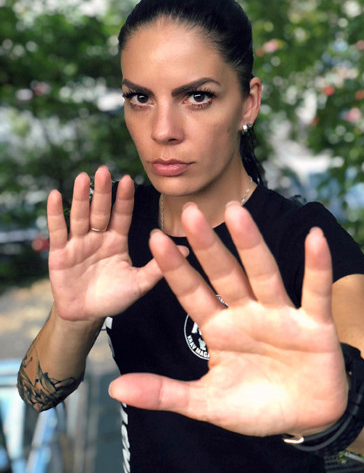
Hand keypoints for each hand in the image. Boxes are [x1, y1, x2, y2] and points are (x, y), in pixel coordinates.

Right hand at [48, 166, 162, 323]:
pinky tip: (55, 195)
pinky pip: (58, 231)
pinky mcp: (60, 253)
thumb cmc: (113, 298)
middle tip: (103, 170)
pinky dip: (55, 214)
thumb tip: (186, 250)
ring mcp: (78, 243)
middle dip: (102, 192)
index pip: (122, 216)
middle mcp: (98, 237)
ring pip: (80, 216)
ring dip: (80, 197)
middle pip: (100, 211)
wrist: (86, 315)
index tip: (128, 180)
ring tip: (82, 177)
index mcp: (117, 241)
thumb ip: (158, 267)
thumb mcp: (138, 283)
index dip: (124, 199)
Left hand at [109, 201, 347, 436]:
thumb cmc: (255, 406)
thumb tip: (114, 389)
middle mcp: (247, 313)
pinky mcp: (314, 323)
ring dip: (250, 243)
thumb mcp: (207, 402)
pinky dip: (317, 266)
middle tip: (188, 212)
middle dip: (207, 246)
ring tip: (235, 212)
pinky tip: (314, 238)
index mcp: (219, 328)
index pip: (192, 293)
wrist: (305, 419)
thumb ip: (165, 392)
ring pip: (263, 273)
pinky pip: (315, 291)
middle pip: (224, 274)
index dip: (174, 269)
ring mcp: (280, 315)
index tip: (153, 239)